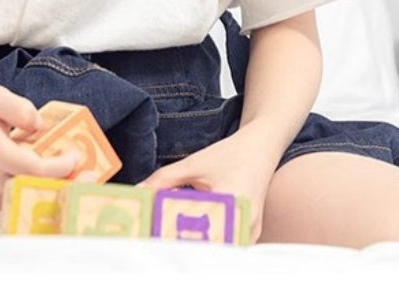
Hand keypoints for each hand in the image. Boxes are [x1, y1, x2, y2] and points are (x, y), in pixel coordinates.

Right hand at [0, 84, 79, 208]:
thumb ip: (18, 108)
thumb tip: (39, 124)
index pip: (35, 170)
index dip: (60, 166)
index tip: (76, 154)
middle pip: (38, 192)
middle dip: (67, 185)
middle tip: (91, 178)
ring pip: (33, 199)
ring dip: (60, 191)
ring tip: (83, 180)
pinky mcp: (0, 194)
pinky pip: (28, 197)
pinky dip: (48, 191)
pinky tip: (66, 180)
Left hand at [140, 125, 280, 241]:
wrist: (260, 149)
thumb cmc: (229, 154)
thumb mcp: (193, 164)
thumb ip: (164, 179)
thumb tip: (138, 191)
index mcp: (231, 202)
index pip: (195, 228)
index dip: (169, 230)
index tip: (149, 226)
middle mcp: (244, 222)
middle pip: (204, 244)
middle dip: (178, 237)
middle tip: (155, 227)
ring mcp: (249, 232)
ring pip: (214, 247)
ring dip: (191, 238)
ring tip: (172, 222)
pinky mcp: (249, 235)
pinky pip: (224, 244)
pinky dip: (205, 237)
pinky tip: (190, 223)